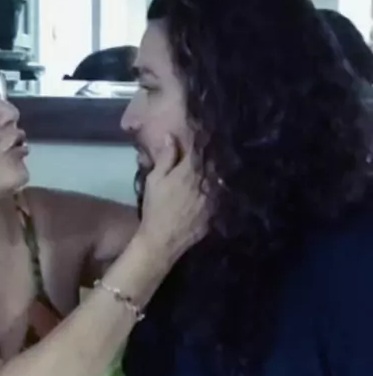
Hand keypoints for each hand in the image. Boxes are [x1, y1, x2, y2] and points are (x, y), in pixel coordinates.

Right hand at [140, 135, 208, 261]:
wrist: (162, 241)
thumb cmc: (155, 209)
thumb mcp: (155, 180)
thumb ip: (166, 158)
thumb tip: (171, 137)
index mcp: (190, 171)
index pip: (199, 149)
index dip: (200, 141)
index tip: (201, 134)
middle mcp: (206, 182)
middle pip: (212, 163)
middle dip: (210, 156)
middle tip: (211, 149)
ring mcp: (213, 199)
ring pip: (218, 179)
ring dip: (216, 173)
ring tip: (214, 168)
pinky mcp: (215, 213)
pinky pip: (220, 197)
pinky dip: (218, 190)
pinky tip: (216, 189)